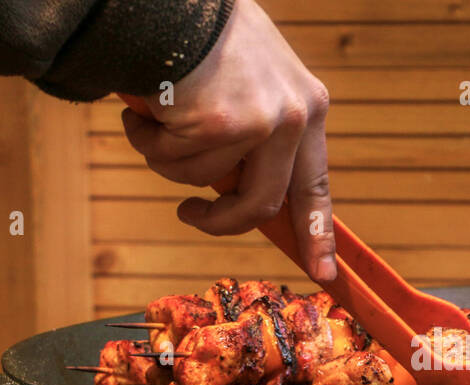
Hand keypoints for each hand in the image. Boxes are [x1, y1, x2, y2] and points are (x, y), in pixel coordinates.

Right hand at [120, 0, 335, 283]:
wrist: (177, 7)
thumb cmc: (208, 41)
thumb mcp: (255, 85)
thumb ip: (259, 134)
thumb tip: (238, 190)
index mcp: (309, 109)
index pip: (315, 186)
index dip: (316, 234)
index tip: (323, 273)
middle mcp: (293, 118)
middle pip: (257, 206)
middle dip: (217, 220)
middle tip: (190, 214)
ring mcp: (259, 123)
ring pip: (200, 182)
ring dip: (166, 157)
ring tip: (157, 116)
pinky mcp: (220, 126)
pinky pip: (171, 162)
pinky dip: (147, 139)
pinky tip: (146, 106)